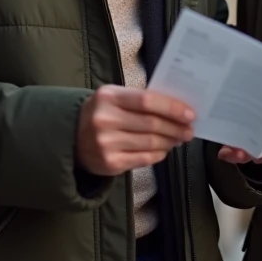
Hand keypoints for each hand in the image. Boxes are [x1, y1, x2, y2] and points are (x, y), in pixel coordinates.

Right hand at [75, 85, 195, 175]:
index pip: (147, 101)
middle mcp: (104, 120)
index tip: (190, 114)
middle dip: (176, 128)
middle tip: (189, 130)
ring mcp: (106, 143)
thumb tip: (178, 109)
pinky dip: (158, 155)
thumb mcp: (115, 98)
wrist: (71, 137)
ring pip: (150, 143)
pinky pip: (143, 159)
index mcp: (108, 97)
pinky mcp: (109, 163)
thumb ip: (141, 100)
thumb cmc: (102, 113)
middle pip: (151, 124)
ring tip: (179, 139)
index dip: (172, 108)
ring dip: (170, 142)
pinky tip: (164, 150)